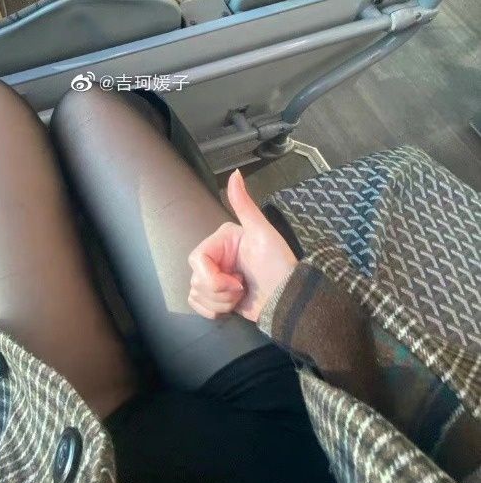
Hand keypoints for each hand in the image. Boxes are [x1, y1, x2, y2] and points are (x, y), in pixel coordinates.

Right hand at [188, 170, 296, 321]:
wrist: (287, 300)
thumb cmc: (278, 266)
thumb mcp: (262, 232)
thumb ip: (245, 204)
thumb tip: (235, 173)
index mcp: (222, 240)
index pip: (197, 259)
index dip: (212, 277)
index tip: (236, 281)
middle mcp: (216, 256)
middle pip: (196, 279)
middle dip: (220, 291)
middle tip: (242, 287)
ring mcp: (215, 277)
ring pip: (196, 293)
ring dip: (220, 301)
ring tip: (241, 295)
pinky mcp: (216, 296)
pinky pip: (197, 303)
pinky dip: (213, 309)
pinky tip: (232, 304)